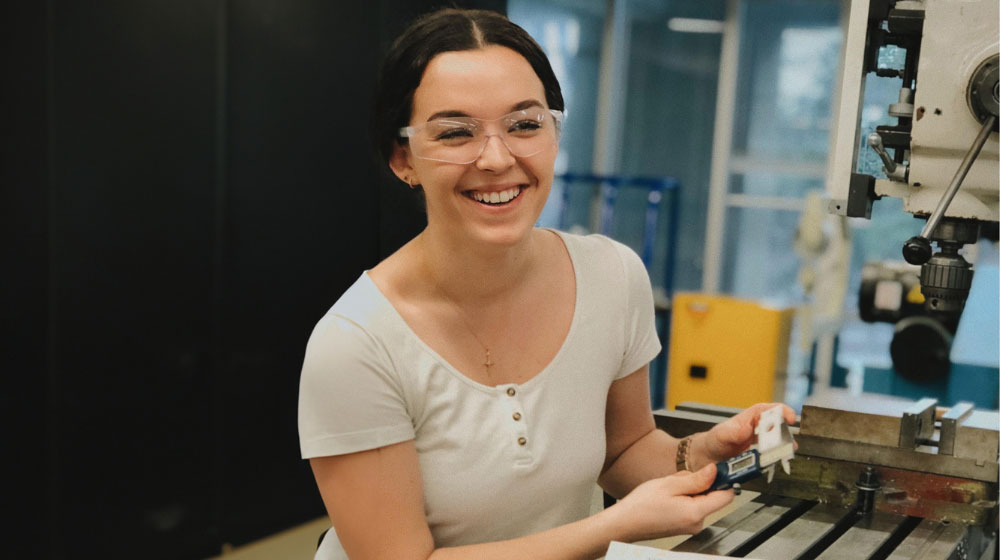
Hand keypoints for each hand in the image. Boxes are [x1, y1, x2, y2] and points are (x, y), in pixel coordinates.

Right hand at [610, 463, 733, 541]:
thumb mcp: (669, 484)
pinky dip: (683, 498)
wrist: (625, 523)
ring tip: (669, 490)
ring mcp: (690, 526)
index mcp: (696, 513)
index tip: (719, 469)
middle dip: (699, 483)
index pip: (726, 496)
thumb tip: (714, 471)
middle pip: (712, 496)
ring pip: (700, 500)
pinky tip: (667, 497)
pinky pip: (691, 506)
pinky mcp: (684, 525)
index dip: (724, 480)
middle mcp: (697, 523)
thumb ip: (695, 478)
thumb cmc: (641, 506)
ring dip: (688, 490)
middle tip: (679, 480)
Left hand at [694, 403, 796, 467]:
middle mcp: (757, 429)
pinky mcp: (759, 457)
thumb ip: (733, 432)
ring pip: (777, 442)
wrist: (708, 458)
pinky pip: (771, 456)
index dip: (781, 411)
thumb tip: (746, 429)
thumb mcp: (721, 434)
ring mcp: (760, 443)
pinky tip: (775, 462)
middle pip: (777, 426)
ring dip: (783, 447)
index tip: (790, 417)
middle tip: (787, 441)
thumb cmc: (714, 441)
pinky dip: (775, 459)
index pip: (768, 409)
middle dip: (785, 432)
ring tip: (784, 452)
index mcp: (749, 418)